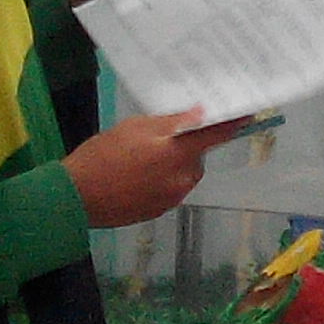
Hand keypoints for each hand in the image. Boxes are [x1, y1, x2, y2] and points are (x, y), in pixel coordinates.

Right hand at [65, 105, 248, 227]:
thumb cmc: (102, 156)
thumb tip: (200, 113)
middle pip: (197, 156)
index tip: (248, 112)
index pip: (216, 135)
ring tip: (138, 159)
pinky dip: (160, 180)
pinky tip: (134, 176)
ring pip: (183, 172)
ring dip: (171, 164)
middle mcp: (182, 179)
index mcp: (178, 154)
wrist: (75, 198)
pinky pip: (169, 188)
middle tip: (155, 138)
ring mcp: (172, 199)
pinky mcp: (159, 211)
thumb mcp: (135, 128)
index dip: (233, 122)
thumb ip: (171, 122)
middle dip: (184, 145)